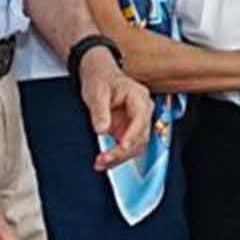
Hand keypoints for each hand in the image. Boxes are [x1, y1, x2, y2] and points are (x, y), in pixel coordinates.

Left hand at [78, 47, 152, 169]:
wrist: (99, 76)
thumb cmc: (101, 79)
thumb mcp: (96, 92)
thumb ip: (100, 111)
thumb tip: (102, 130)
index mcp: (139, 97)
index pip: (141, 119)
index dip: (133, 135)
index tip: (122, 146)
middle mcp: (142, 111)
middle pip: (140, 137)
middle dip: (122, 151)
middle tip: (103, 159)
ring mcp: (136, 122)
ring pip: (136, 146)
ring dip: (119, 157)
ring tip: (100, 163)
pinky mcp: (128, 131)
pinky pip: (127, 148)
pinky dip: (116, 156)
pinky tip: (103, 161)